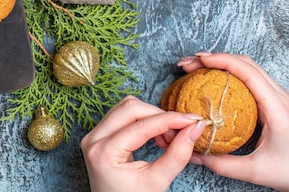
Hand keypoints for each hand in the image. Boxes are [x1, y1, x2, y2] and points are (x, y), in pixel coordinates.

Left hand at [80, 96, 205, 191]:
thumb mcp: (157, 181)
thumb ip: (177, 155)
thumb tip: (195, 128)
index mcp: (103, 153)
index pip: (141, 126)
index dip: (170, 120)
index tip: (193, 120)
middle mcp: (93, 139)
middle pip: (131, 108)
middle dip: (160, 116)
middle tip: (180, 133)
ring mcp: (93, 134)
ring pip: (126, 107)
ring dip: (152, 116)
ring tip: (167, 138)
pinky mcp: (98, 133)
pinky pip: (121, 113)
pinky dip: (143, 119)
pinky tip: (155, 135)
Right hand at [178, 52, 288, 191]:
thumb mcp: (256, 171)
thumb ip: (223, 164)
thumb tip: (194, 155)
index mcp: (276, 107)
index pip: (247, 72)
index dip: (221, 60)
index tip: (198, 60)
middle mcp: (278, 96)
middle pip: (245, 63)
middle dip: (214, 58)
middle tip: (188, 64)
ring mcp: (277, 96)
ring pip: (248, 67)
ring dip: (221, 62)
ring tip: (196, 67)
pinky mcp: (274, 101)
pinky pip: (250, 78)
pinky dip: (229, 72)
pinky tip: (213, 81)